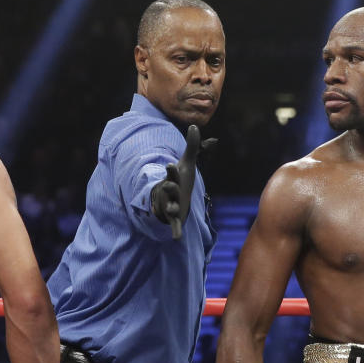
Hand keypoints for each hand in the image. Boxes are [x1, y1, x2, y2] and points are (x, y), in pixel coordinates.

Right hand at [150, 124, 216, 239]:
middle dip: (169, 186)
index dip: (171, 170)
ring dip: (172, 208)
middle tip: (168, 184)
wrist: (172, 199)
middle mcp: (170, 192)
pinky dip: (175, 231)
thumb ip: (192, 146)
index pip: (172, 173)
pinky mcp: (174, 218)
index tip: (170, 165)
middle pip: (169, 188)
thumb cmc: (180, 180)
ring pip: (170, 206)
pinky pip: (174, 225)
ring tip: (173, 209)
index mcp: (173, 179)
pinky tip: (177, 237)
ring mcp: (171, 205)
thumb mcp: (187, 164)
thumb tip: (195, 125)